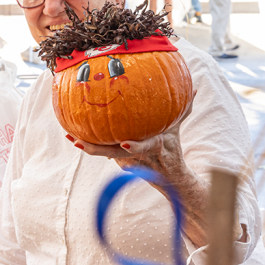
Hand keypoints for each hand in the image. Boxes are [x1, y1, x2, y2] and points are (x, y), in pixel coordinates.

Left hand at [67, 92, 195, 181]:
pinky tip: (76, 132)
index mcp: (151, 147)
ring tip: (70, 135)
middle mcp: (135, 156)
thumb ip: (184, 107)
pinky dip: (91, 143)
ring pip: (104, 154)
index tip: (125, 143)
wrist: (169, 177)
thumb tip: (194, 87)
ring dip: (86, 146)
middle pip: (112, 154)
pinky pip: (103, 151)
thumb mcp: (177, 128)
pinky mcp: (119, 163)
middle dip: (93, 148)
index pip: (142, 148)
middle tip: (76, 140)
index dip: (134, 147)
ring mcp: (125, 161)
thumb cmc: (172, 148)